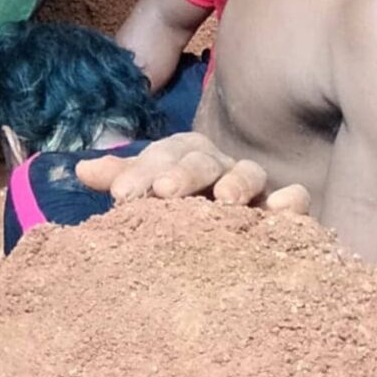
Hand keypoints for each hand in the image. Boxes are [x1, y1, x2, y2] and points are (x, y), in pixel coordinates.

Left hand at [75, 133, 309, 213]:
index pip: (159, 156)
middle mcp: (218, 163)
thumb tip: (80, 169)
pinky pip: (296, 197)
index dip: (139, 173)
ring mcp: (255, 184)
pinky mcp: (285, 207)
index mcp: (182, 154)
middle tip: (164, 193)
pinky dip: (290, 200)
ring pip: (249, 171)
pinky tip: (278, 211)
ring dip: (237, 182)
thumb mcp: (148, 187)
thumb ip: (121, 178)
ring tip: (225, 201)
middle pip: (200, 160)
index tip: (120, 195)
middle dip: (182, 175)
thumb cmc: (181, 200)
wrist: (231, 222)